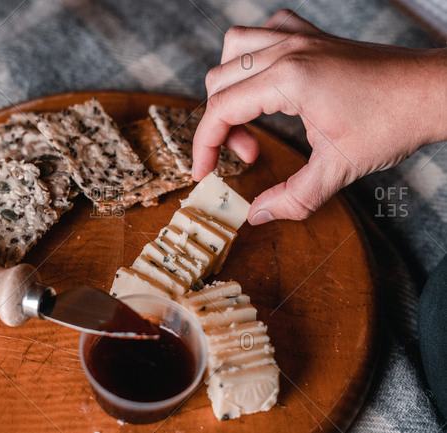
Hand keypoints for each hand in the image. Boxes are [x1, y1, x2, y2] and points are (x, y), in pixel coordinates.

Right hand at [193, 9, 446, 224]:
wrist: (433, 92)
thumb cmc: (392, 124)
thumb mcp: (339, 170)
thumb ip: (292, 198)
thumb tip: (256, 216)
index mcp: (289, 79)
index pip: (220, 109)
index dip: (203, 146)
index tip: (203, 173)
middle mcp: (287, 50)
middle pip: (218, 81)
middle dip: (221, 125)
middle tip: (249, 155)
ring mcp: (299, 37)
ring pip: (232, 48)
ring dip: (228, 86)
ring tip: (250, 115)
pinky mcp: (311, 35)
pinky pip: (262, 31)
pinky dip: (252, 56)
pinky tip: (266, 81)